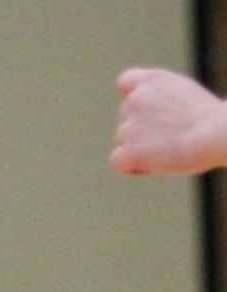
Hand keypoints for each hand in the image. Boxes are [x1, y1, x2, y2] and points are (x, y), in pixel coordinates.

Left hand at [112, 67, 226, 175]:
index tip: (146, 110)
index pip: (126, 82)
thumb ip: (164, 103)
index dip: (132, 97)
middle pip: (126, 119)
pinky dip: (133, 167)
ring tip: (172, 149)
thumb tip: (153, 122)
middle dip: (143, 130)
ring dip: (142, 149)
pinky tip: (157, 165)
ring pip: (123, 141)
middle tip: (175, 136)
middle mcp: (137, 98)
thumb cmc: (215, 120)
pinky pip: (118, 162)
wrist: (217, 133)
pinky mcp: (129, 150)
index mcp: (154, 80)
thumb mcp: (188, 98)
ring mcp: (129, 125)